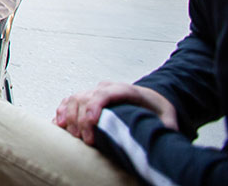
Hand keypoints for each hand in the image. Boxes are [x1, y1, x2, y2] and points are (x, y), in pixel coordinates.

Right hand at [54, 81, 177, 144]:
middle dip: (81, 119)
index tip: (90, 123)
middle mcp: (107, 88)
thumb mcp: (168, 118)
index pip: (105, 93)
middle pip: (85, 97)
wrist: (153, 99)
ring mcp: (95, 92)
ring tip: (74, 135)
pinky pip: (69, 102)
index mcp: (126, 90)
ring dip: (69, 116)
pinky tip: (59, 124)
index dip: (94, 106)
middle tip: (86, 140)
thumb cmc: (158, 109)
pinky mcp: (88, 98)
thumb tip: (161, 140)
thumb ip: (165, 127)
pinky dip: (62, 112)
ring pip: (74, 98)